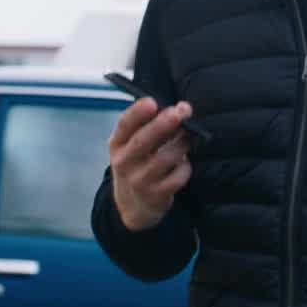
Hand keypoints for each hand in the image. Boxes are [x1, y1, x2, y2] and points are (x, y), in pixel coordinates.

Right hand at [108, 97, 193, 230]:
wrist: (132, 204)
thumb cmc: (137, 163)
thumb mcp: (132, 145)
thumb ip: (149, 126)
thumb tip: (180, 108)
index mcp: (117, 144)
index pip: (124, 126)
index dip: (137, 113)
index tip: (152, 101)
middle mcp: (124, 162)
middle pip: (142, 142)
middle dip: (162, 125)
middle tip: (180, 112)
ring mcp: (139, 180)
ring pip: (164, 158)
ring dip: (181, 144)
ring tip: (189, 138)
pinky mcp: (156, 195)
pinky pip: (177, 177)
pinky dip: (185, 167)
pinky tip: (184, 163)